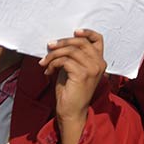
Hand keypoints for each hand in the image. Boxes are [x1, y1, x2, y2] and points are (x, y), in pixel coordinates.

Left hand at [39, 29, 106, 143]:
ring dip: (54, 54)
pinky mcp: (82, 74)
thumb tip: (58, 43)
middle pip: (81, 42)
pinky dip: (53, 63)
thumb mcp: (73, 69)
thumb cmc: (71, 91)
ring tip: (45, 62)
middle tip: (49, 46)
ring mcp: (92, 69)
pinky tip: (48, 71)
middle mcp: (99, 63)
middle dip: (62, 42)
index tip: (74, 31)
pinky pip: (65, 61)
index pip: (98, 40)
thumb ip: (73, 56)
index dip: (87, 32)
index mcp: (99, 61)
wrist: (71, 112)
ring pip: (71, 50)